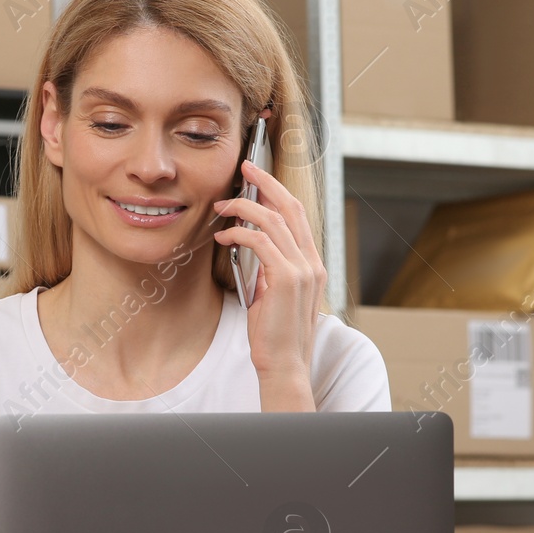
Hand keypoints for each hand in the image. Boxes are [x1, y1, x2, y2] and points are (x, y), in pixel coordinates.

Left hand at [212, 159, 325, 384]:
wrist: (284, 364)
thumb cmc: (274, 335)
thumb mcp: (273, 294)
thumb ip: (270, 269)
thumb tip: (251, 246)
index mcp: (312, 264)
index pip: (297, 216)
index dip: (277, 191)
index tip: (257, 177)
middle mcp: (312, 262)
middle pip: (291, 207)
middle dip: (266, 183)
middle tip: (245, 168)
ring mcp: (303, 269)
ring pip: (273, 220)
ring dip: (243, 208)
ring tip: (221, 208)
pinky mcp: (286, 278)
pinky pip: (260, 241)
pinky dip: (238, 233)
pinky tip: (223, 237)